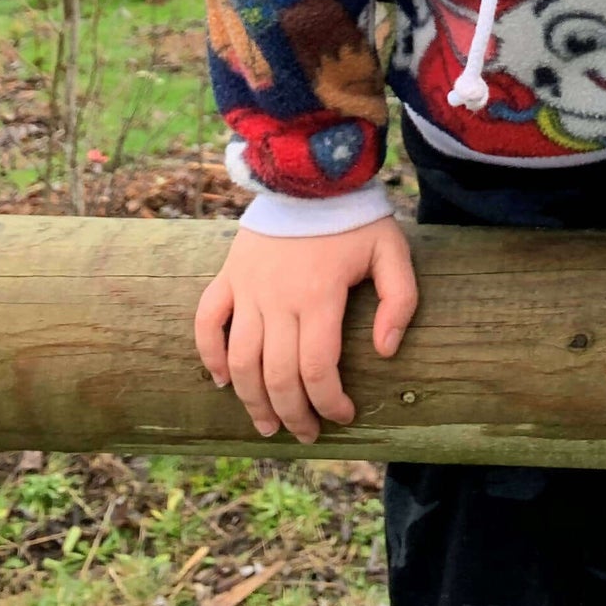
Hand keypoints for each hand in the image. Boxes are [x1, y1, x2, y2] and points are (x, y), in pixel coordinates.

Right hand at [193, 216, 418, 445]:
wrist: (311, 171)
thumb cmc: (355, 217)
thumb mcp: (392, 251)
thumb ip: (399, 300)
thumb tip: (385, 351)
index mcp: (319, 295)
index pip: (317, 370)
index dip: (329, 403)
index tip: (345, 416)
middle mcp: (277, 297)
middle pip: (277, 375)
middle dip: (293, 415)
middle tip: (307, 434)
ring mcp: (247, 287)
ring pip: (239, 361)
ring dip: (251, 400)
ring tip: (268, 425)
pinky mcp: (228, 275)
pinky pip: (206, 322)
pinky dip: (209, 354)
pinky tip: (220, 380)